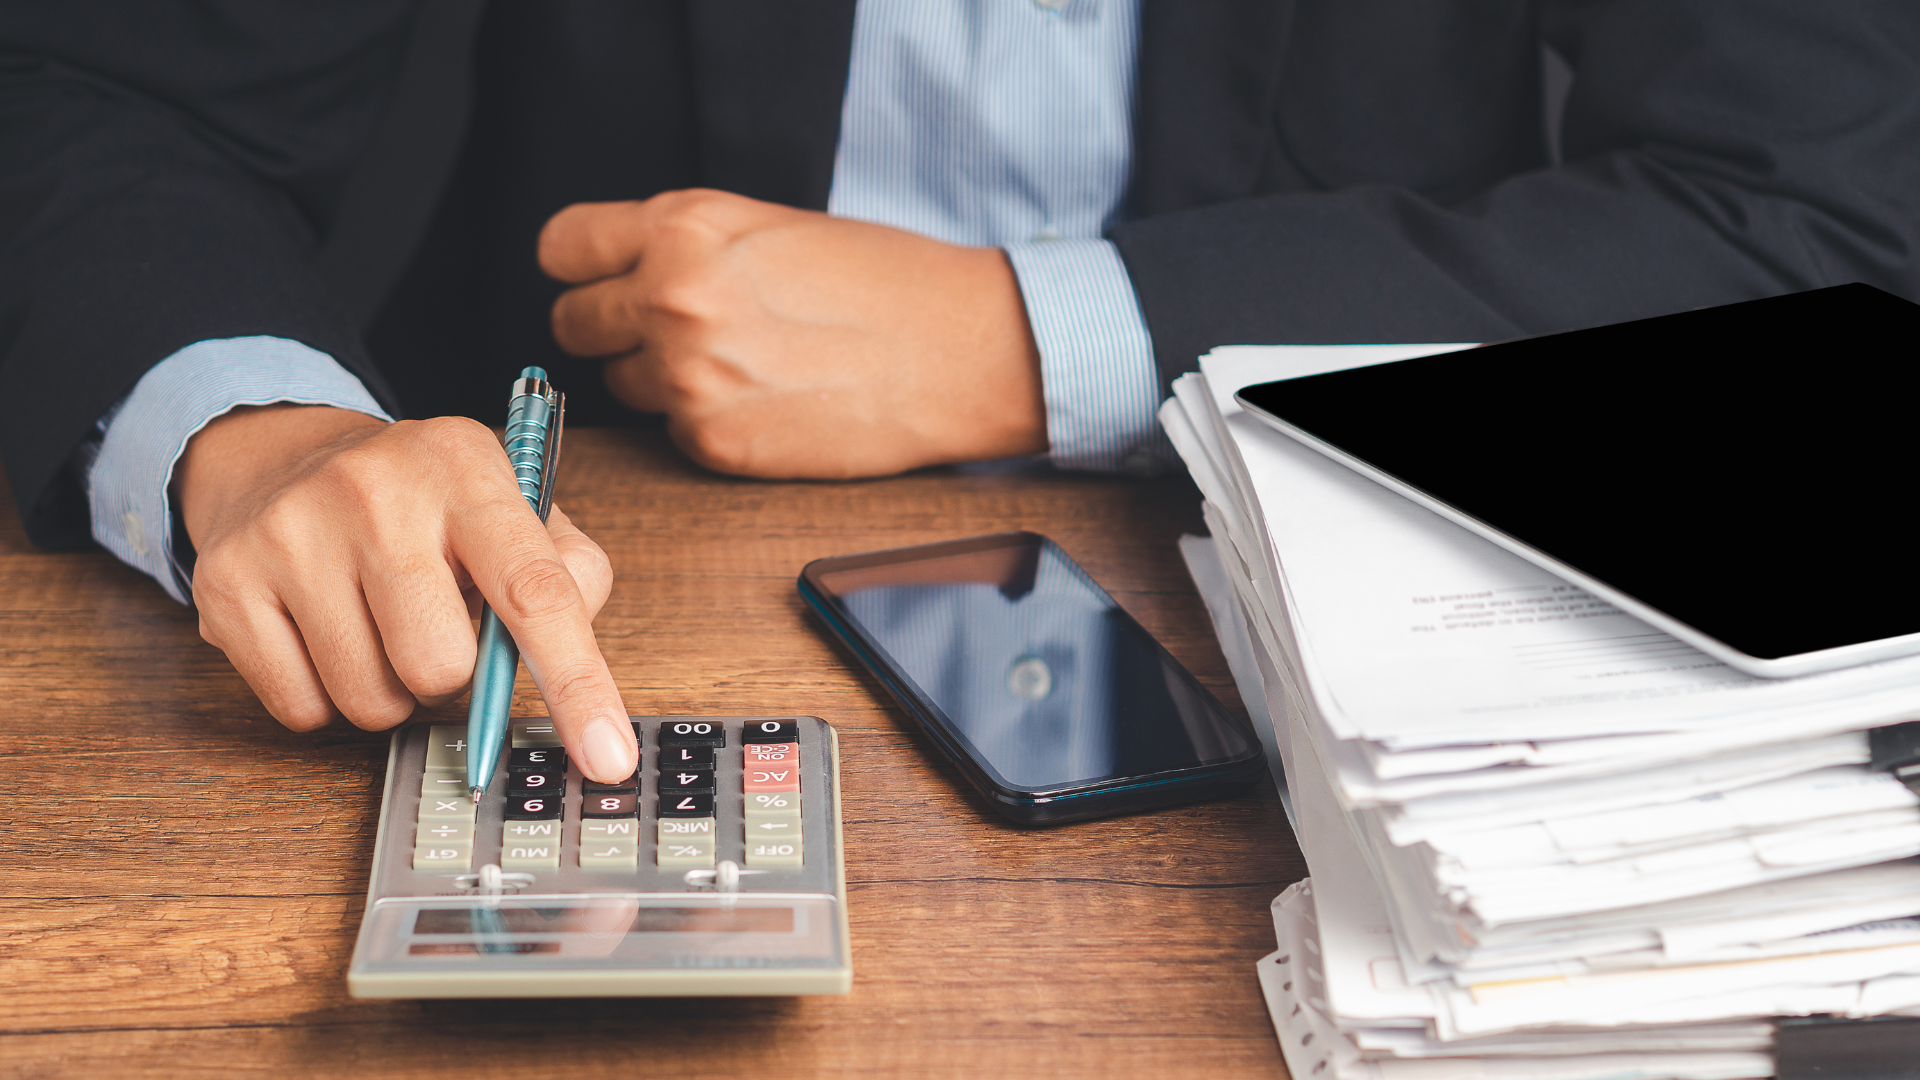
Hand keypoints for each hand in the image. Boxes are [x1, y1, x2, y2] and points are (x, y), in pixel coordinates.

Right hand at [174, 404, 638, 781]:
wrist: (287, 459)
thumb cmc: (425, 507)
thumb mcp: (513, 508)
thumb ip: (570, 575)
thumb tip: (574, 656)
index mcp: (465, 466)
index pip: (535, 591)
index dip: (577, 684)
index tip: (608, 758)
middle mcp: (374, 489)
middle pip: (442, 669)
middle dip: (451, 676)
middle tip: (434, 626)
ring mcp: (291, 533)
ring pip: (371, 703)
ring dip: (389, 691)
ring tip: (378, 626)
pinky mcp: (227, 584)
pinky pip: (303, 711)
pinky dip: (326, 697)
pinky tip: (324, 633)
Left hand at [540, 189, 1047, 477]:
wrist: (959, 351)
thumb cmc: (884, 281)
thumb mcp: (768, 227)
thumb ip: (685, 245)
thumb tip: (625, 274)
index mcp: (685, 228)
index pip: (562, 248)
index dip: (583, 266)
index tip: (599, 278)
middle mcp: (672, 299)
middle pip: (571, 324)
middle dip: (612, 328)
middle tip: (670, 329)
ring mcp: (688, 377)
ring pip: (620, 385)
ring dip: (660, 380)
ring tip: (739, 364)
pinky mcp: (714, 443)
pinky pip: (672, 433)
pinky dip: (706, 422)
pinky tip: (766, 400)